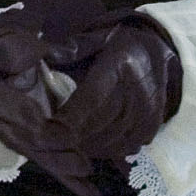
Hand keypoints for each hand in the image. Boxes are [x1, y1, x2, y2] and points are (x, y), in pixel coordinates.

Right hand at [0, 9, 99, 195]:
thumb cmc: (7, 48)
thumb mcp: (8, 41)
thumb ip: (18, 48)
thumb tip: (36, 51)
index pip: (13, 112)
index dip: (31, 120)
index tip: (54, 127)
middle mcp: (2, 121)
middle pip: (29, 142)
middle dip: (56, 154)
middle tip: (82, 161)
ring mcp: (16, 136)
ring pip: (41, 157)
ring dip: (64, 170)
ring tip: (88, 176)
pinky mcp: (31, 146)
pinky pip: (51, 164)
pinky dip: (72, 182)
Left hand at [47, 11, 181, 161]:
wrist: (150, 49)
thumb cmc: (111, 47)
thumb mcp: (89, 43)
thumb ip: (66, 54)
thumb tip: (41, 62)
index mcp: (118, 63)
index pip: (92, 97)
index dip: (71, 117)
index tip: (51, 129)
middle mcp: (137, 86)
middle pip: (103, 122)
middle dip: (77, 136)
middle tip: (57, 142)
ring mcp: (149, 106)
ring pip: (117, 138)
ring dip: (92, 147)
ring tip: (74, 147)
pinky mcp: (155, 121)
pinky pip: (131, 145)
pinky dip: (111, 152)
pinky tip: (96, 148)